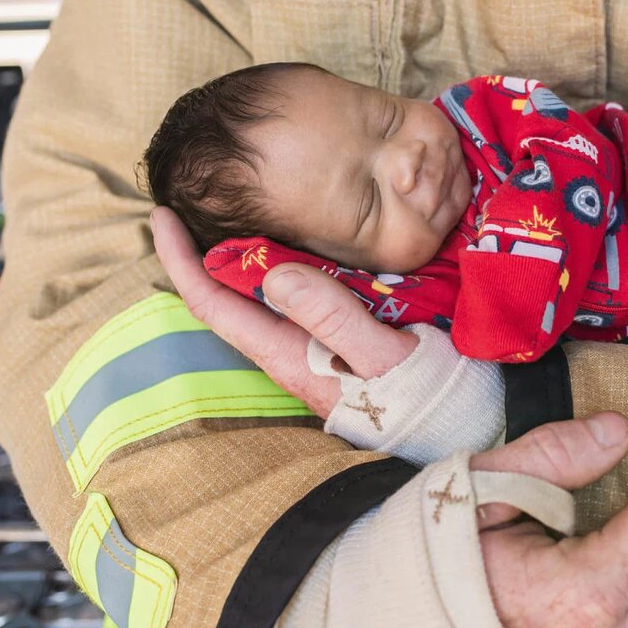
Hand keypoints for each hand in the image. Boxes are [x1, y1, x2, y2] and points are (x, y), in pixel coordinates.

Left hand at [149, 206, 417, 416]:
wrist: (464, 429)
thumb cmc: (428, 398)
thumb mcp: (385, 357)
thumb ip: (333, 318)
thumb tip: (273, 273)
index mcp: (290, 357)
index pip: (215, 305)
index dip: (183, 261)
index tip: (162, 214)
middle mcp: (291, 355)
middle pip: (229, 299)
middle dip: (203, 252)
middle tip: (197, 198)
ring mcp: (313, 351)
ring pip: (262, 298)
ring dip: (244, 257)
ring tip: (238, 210)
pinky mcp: (338, 345)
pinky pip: (295, 299)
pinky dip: (284, 265)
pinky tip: (297, 244)